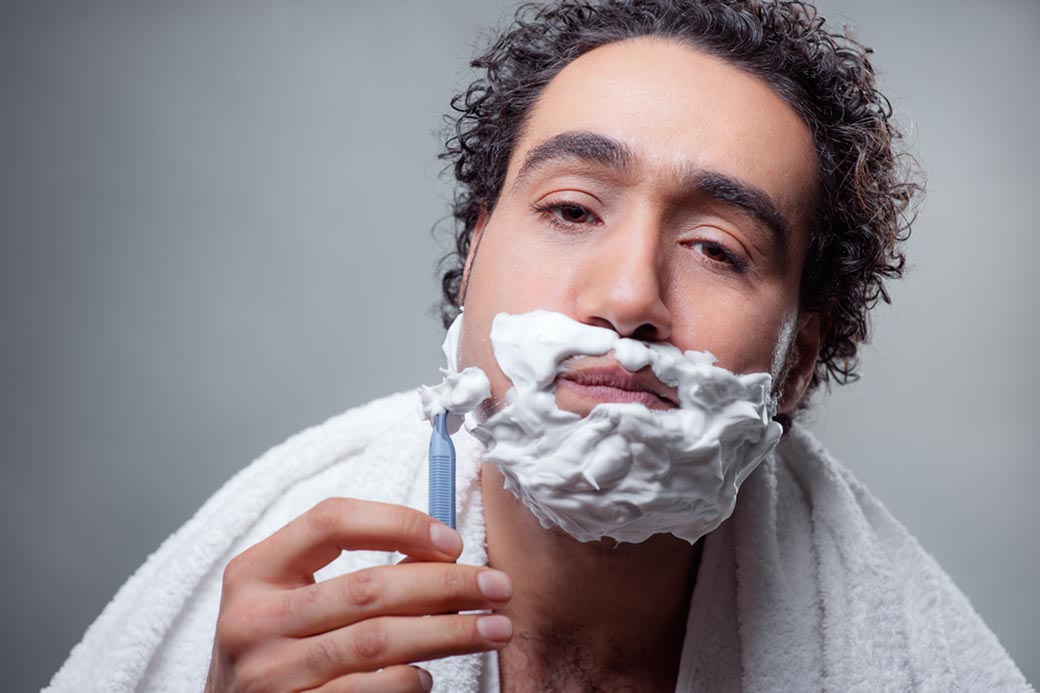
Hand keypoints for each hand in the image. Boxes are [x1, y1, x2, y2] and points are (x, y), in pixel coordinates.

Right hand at [204, 498, 513, 691]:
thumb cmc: (274, 650)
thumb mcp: (291, 600)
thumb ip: (350, 573)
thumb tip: (441, 552)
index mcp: (254, 572)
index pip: (332, 520)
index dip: (399, 522)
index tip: (452, 540)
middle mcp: (254, 620)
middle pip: (368, 586)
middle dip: (447, 583)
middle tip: (498, 586)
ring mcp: (269, 674)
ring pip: (379, 642)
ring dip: (450, 633)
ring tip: (494, 628)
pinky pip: (369, 692)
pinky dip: (410, 681)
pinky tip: (431, 674)